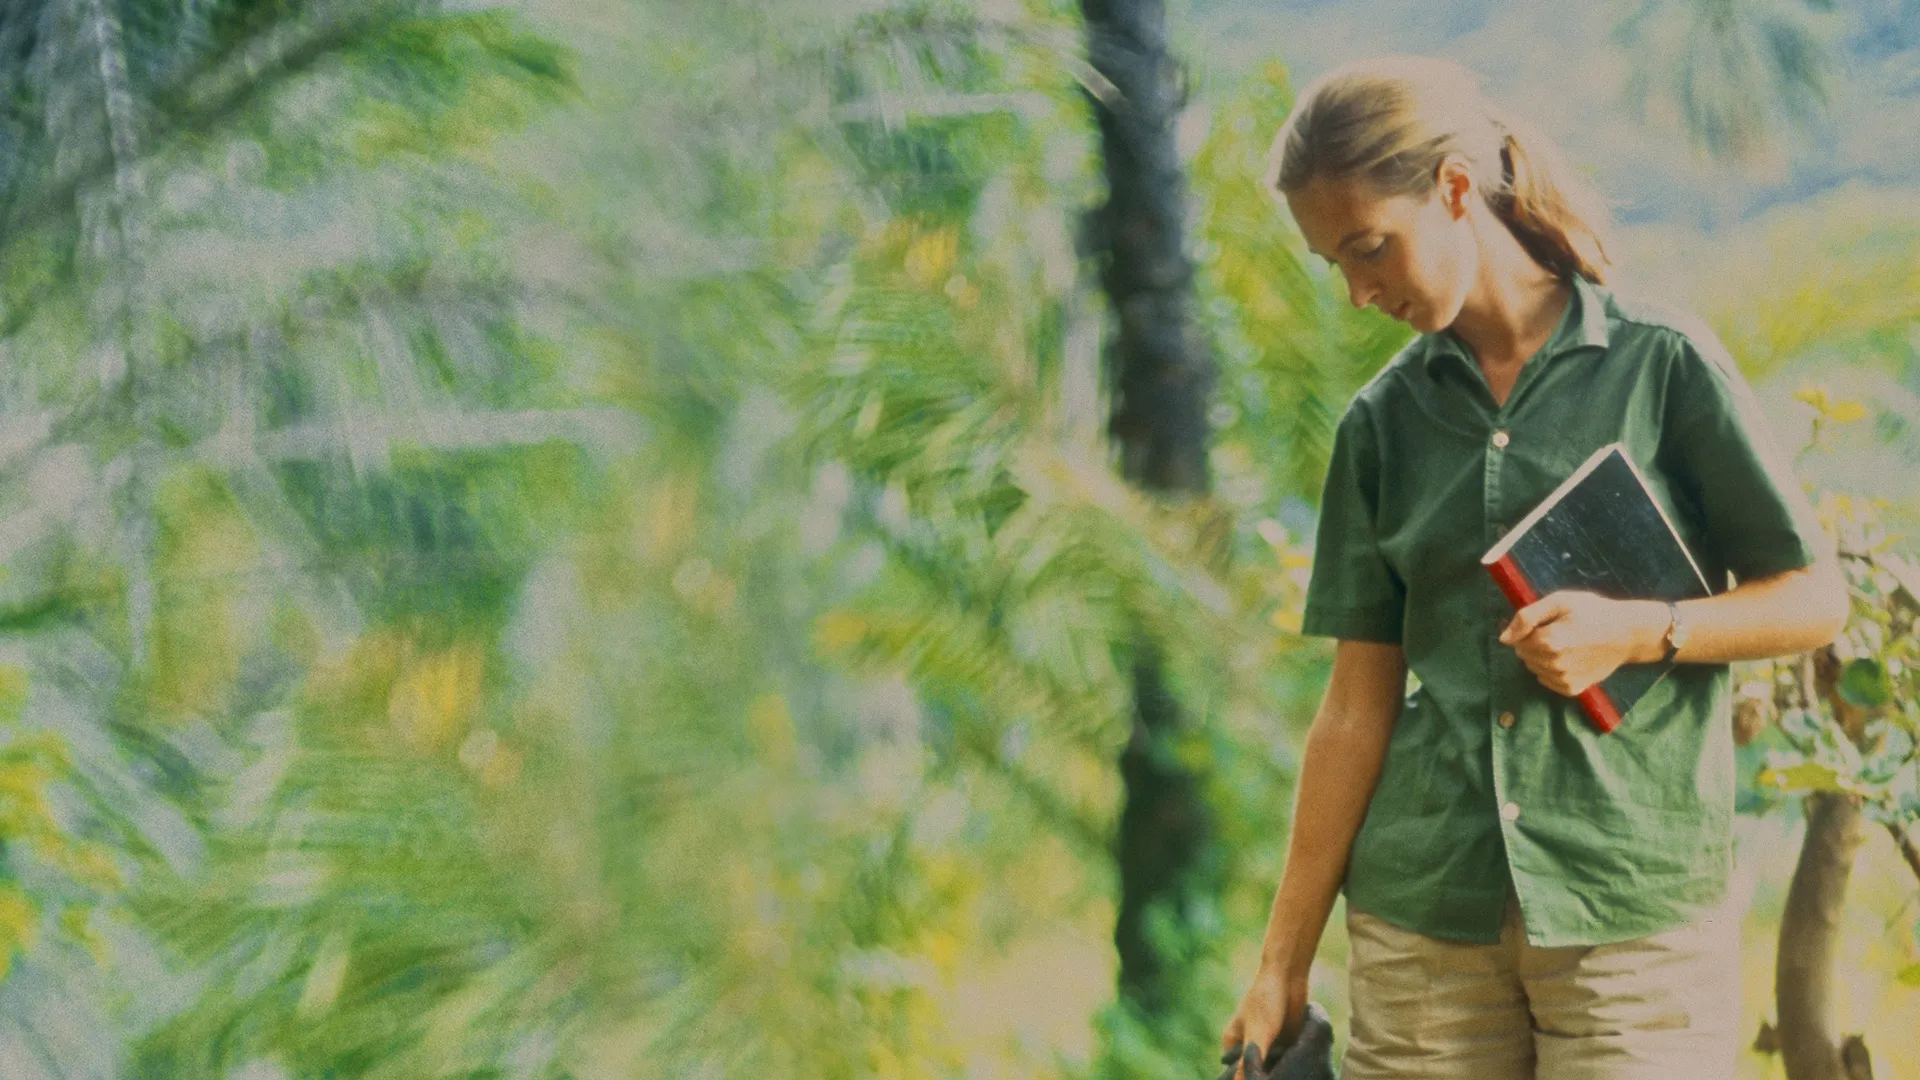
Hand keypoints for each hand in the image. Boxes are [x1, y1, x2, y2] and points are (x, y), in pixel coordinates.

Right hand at [1220, 962, 1305, 1079]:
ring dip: (1279, 1071)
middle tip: (1276, 1079)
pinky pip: (1286, 1058)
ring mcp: (1268, 1041)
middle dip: (1265, 1076)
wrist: (1288, 975)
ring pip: (1272, 1065)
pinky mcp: (1285, 1039)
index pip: (1235, 1072)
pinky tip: (1298, 1070)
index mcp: (1233, 1041)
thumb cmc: (1266, 1001)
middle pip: (1255, 1070)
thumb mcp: (1258, 1035)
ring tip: (1288, 1076)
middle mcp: (1249, 1043)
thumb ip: (1249, 1064)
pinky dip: (1291, 1064)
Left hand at [1499, 590, 1655, 696]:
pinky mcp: (1572, 689)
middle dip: (1533, 643)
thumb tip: (1503, 638)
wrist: (1628, 633)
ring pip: (1534, 668)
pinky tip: (1569, 658)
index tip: (1548, 623)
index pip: (1516, 640)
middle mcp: (1554, 665)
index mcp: (1548, 641)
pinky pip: (1546, 680)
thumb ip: (1527, 617)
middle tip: (1558, 632)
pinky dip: (1551, 670)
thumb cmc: (1593, 612)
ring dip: (1542, 657)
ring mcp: (1564, 679)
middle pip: (1524, 655)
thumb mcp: (1559, 602)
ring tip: (1566, 644)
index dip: (1529, 630)